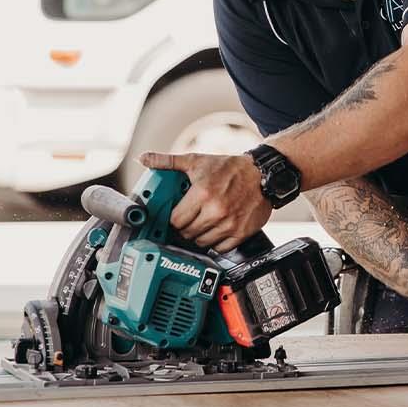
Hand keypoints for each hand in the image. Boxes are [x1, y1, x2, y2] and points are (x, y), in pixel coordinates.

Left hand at [137, 151, 271, 252]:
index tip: (176, 216)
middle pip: (187, 233)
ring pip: (202, 242)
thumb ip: (168, 162)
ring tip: (203, 223)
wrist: (262, 175)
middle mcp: (216, 211)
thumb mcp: (196, 161)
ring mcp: (229, 224)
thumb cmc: (229, 168)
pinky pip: (220, 248)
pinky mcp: (241, 233)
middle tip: (189, 219)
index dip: (173, 219)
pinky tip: (217, 229)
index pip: (175, 221)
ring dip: (199, 235)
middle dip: (185, 227)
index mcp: (202, 193)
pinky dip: (216, 242)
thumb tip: (144, 158)